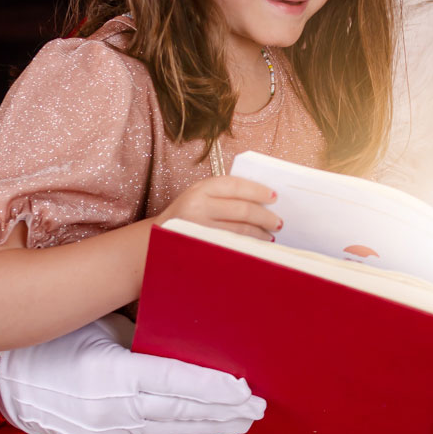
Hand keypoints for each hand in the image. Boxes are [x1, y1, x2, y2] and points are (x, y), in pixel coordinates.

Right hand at [0, 314, 264, 433]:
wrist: (19, 383)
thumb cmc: (66, 338)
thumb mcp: (104, 325)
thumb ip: (147, 331)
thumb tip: (198, 325)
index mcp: (109, 374)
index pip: (173, 382)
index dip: (212, 387)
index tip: (244, 387)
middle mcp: (110, 411)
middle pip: (180, 413)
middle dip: (224, 410)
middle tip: (259, 405)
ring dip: (213, 426)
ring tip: (245, 417)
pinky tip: (210, 429)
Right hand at [154, 162, 281, 240]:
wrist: (154, 240)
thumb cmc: (186, 216)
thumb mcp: (199, 197)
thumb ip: (224, 194)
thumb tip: (264, 199)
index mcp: (201, 188)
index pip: (236, 186)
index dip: (258, 191)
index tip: (274, 197)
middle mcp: (198, 206)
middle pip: (242, 210)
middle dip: (265, 216)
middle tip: (279, 221)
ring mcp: (198, 229)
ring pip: (239, 231)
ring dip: (259, 233)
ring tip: (270, 234)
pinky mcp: (200, 247)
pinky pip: (231, 246)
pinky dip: (248, 246)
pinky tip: (257, 246)